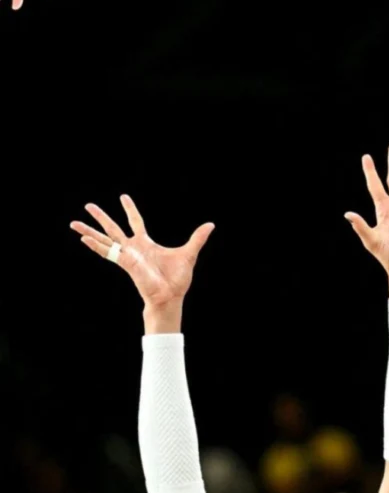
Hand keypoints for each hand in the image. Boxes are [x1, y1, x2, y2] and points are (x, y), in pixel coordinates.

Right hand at [70, 196, 213, 313]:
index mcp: (145, 243)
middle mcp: (132, 248)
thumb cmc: (177, 279)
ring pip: (104, 239)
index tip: (123, 196)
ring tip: (73, 223)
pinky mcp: (125, 263)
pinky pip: (108, 253)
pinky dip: (96, 246)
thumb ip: (197, 238)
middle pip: (113, 228)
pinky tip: (84, 239)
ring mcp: (127, 256)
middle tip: (88, 205)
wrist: (171, 296)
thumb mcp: (189, 253)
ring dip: (89, 231)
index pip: (136, 222)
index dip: (130, 210)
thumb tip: (211, 225)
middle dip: (101, 216)